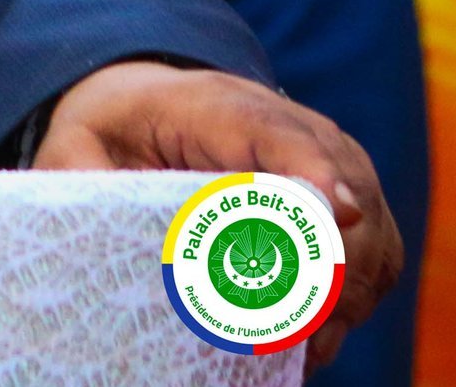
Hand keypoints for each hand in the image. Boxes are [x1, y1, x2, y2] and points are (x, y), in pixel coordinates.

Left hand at [35, 61, 398, 373]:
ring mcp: (337, 167)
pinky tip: (310, 337)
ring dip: (341, 299)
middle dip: (328, 269)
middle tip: (289, 330)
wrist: (156, 107)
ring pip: (372, 240)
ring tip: (293, 347)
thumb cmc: (120, 131)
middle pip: (345, 199)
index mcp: (223, 108)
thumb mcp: (78, 141)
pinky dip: (353, 302)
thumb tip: (87, 209)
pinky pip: (379, 261)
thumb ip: (77, 169)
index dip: (314, 172)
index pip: (282, 134)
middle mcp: (298, 131)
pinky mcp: (355, 204)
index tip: (337, 213)